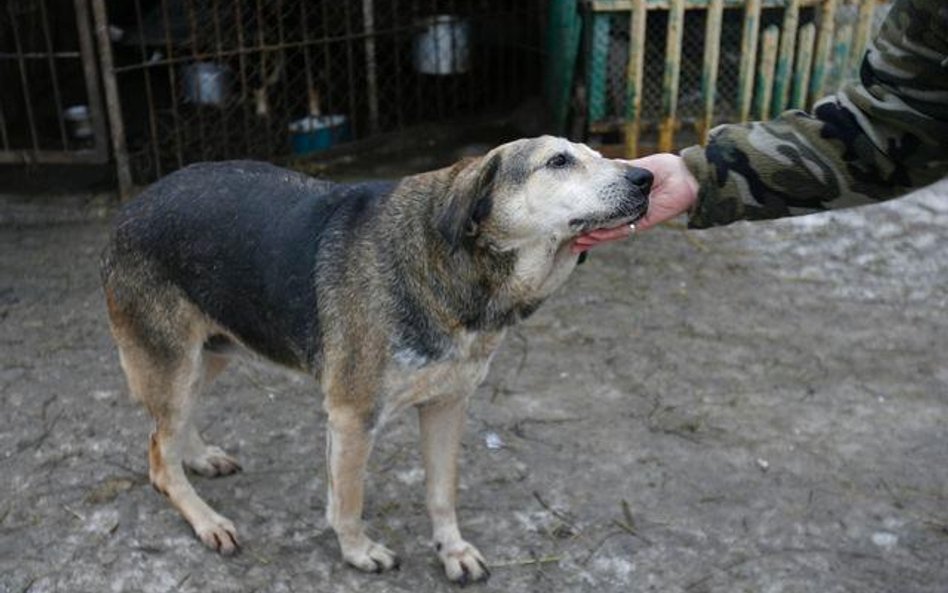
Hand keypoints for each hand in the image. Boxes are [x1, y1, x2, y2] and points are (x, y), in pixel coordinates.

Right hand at [571, 153, 698, 252]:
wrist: (686, 176)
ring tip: (577, 242)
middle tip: (569, 239)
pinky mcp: (643, 223)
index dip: (589, 214)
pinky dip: (607, 234)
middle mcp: (628, 212)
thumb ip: (618, 171)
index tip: (573, 215)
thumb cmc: (666, 168)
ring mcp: (634, 219)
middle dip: (588, 233)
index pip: (603, 208)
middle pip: (604, 226)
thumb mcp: (635, 167)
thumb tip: (599, 167)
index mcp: (626, 198)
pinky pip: (622, 230)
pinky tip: (593, 236)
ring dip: (594, 238)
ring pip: (610, 232)